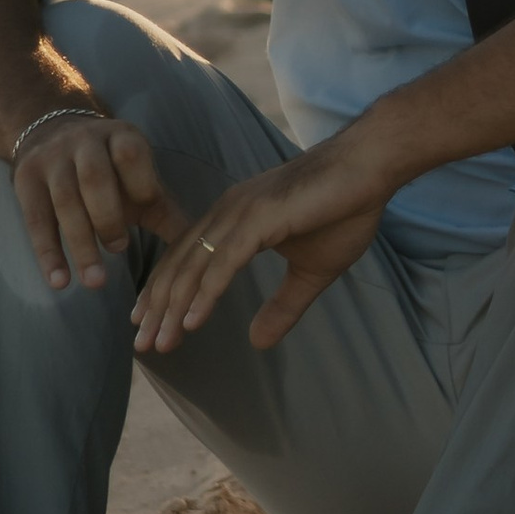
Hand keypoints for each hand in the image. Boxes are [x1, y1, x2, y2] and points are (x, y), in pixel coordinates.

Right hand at [16, 114, 182, 294]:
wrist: (50, 131)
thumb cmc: (107, 167)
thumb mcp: (137, 179)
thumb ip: (165, 209)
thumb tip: (206, 247)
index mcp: (120, 135)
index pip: (130, 154)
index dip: (139, 183)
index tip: (147, 211)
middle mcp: (84, 142)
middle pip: (94, 178)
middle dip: (107, 216)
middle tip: (119, 251)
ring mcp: (52, 159)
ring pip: (64, 201)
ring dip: (79, 243)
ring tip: (95, 282)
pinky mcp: (25, 178)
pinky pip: (35, 219)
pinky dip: (47, 252)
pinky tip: (59, 281)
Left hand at [130, 129, 392, 357]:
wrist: (371, 166)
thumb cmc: (345, 209)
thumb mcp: (311, 273)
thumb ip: (282, 307)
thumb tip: (257, 343)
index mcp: (235, 220)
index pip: (187, 262)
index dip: (165, 296)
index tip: (149, 329)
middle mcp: (228, 213)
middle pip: (181, 267)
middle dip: (158, 309)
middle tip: (143, 346)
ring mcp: (241, 213)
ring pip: (196, 267)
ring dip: (175, 307)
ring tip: (160, 342)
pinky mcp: (260, 217)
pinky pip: (224, 261)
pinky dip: (205, 292)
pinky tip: (192, 321)